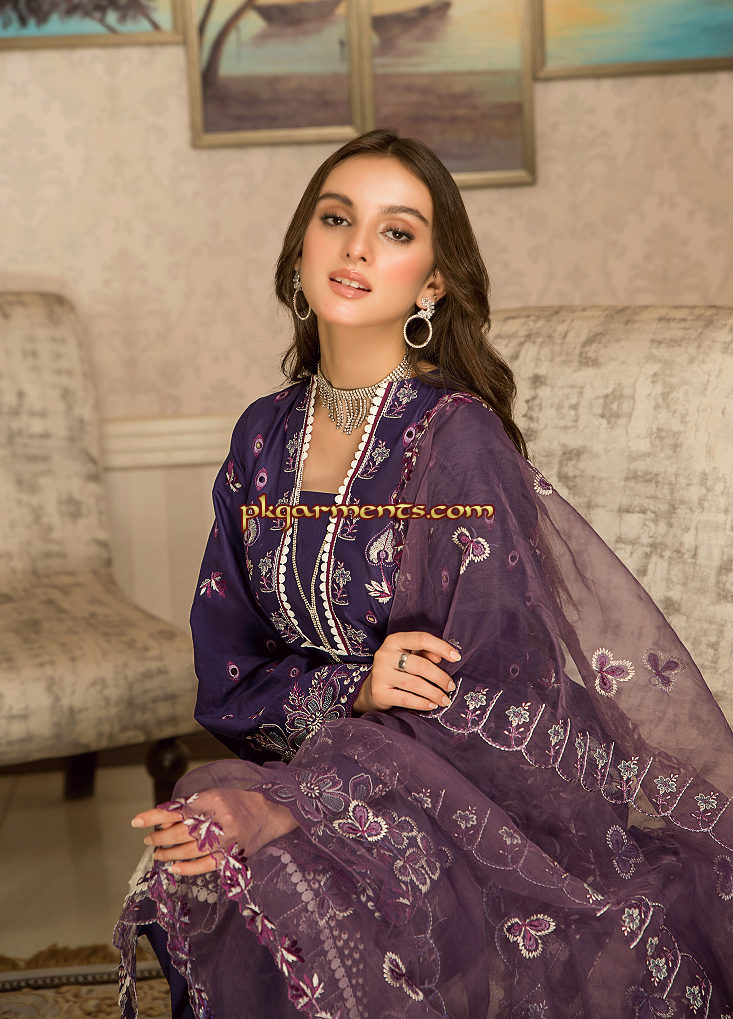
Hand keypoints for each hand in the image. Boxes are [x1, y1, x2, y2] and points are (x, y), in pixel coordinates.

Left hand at [131, 790, 298, 875]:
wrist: (268, 813)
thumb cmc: (238, 803)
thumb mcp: (214, 795)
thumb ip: (191, 806)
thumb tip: (164, 820)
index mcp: (212, 799)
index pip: (177, 809)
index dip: (155, 815)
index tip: (138, 821)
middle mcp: (218, 819)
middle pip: (181, 831)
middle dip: (160, 837)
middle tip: (149, 840)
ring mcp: (225, 840)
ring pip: (189, 850)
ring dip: (169, 854)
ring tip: (158, 855)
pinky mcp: (231, 856)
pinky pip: (204, 866)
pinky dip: (187, 868)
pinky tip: (175, 868)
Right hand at [353, 630, 459, 713]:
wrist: (372, 689)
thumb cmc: (397, 669)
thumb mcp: (409, 656)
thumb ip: (424, 653)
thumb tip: (440, 657)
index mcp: (394, 640)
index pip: (421, 639)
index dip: (441, 647)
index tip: (457, 657)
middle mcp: (384, 654)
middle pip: (420, 665)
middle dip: (439, 677)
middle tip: (450, 686)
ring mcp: (380, 673)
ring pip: (414, 683)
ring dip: (433, 692)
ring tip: (444, 699)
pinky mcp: (379, 692)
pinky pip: (406, 698)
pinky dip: (422, 703)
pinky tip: (431, 705)